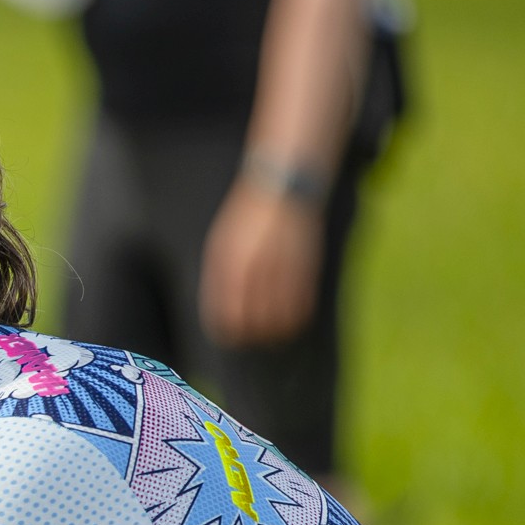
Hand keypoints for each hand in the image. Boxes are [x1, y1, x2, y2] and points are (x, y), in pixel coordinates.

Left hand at [199, 180, 322, 348]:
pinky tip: (292, 319)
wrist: (282, 187)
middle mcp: (255, 269)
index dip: (227, 331)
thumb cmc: (248, 216)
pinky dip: (296, 318)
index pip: (225, 313)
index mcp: (229, 263)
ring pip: (278, 319)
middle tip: (251, 338)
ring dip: (274, 331)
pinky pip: (302, 305)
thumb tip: (219, 308)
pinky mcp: (306, 267)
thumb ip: (219, 275)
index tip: (229, 337)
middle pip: (251, 322)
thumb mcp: (223, 242)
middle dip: (250, 335)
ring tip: (272, 333)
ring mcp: (282, 268)